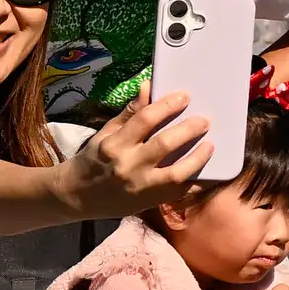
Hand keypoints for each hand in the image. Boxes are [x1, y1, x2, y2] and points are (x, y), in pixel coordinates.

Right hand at [63, 88, 210, 212]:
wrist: (78, 196)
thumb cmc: (93, 160)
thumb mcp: (106, 133)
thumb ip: (129, 113)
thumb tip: (148, 87)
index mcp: (114, 144)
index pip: (145, 119)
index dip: (168, 106)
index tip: (184, 97)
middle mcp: (128, 165)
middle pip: (164, 144)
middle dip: (188, 129)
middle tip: (204, 120)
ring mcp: (141, 187)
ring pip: (176, 172)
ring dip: (197, 157)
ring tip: (210, 145)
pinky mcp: (149, 202)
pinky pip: (179, 193)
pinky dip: (195, 182)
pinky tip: (206, 172)